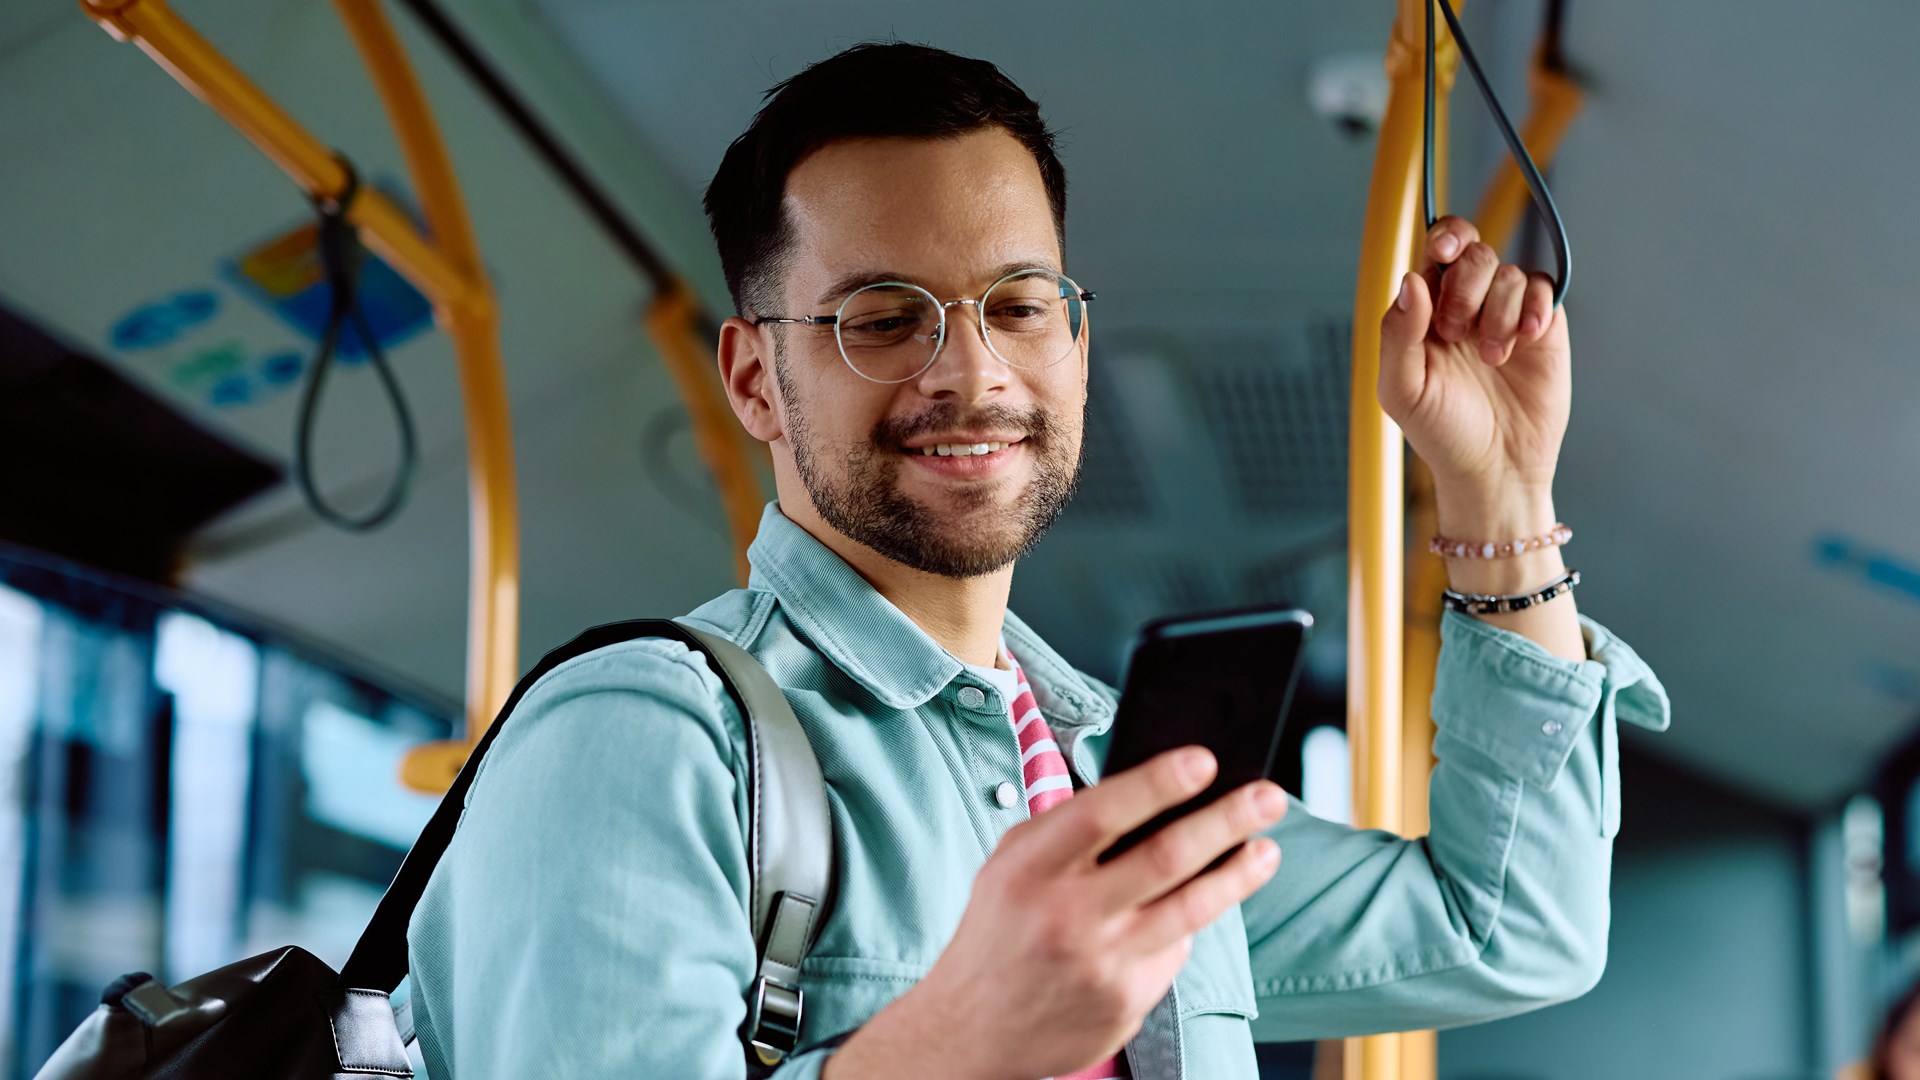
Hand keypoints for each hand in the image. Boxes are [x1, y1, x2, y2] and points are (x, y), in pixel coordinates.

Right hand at [825, 748, 1285, 1079]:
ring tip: (1268, 848)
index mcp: (1029, 868)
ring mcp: (1101, 964)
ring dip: (1239, 873)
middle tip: (1269, 796)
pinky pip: (1175, 951)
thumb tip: (1155, 793)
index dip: (1159, 782)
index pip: (1103, 812)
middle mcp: (1066, 915)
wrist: (970, 1031)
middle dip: (1227, 820)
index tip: (1205, 760)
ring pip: (1192, 908)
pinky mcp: (1126, 1003)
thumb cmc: (999, 930)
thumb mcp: (1010, 865)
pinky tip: (1197, 907)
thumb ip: (1069, 830)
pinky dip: (1189, 925)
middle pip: (1165, 857)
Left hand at [1378, 216, 1570, 529]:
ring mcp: (1506, 314)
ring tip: (1493, 358)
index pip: (1435, 252)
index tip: (1442, 253)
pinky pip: (1543, 289)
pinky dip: (1535, 307)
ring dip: (1499, 312)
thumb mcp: (1403, 389)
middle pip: (1474, 253)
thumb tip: (1411, 279)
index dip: (1443, 239)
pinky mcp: (1542, 327)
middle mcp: (1466, 305)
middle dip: (1466, 286)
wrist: (1495, 467)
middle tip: (1457, 332)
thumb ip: (1398, 334)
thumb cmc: (1441, 432)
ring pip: (1509, 272)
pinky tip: (1525, 339)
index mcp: (1426, 312)